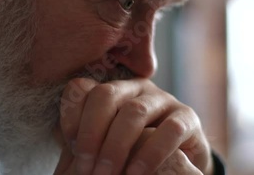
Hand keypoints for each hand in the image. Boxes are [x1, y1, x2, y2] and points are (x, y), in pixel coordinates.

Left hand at [56, 78, 212, 174]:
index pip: (82, 88)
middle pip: (105, 95)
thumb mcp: (103, 147)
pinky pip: (170, 129)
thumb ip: (84, 143)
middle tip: (85, 168)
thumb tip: (65, 152)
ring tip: (106, 174)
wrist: (177, 166)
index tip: (69, 148)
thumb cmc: (131, 155)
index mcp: (109, 91)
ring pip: (135, 111)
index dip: (71, 115)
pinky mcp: (187, 117)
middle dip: (91, 133)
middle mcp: (134, 88)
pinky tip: (136, 174)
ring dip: (116, 146)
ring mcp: (163, 99)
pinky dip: (150, 154)